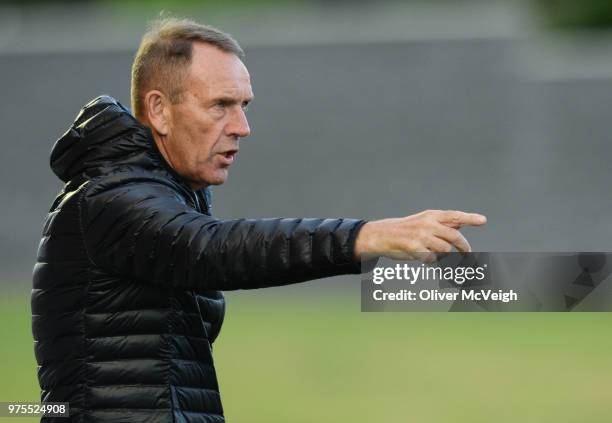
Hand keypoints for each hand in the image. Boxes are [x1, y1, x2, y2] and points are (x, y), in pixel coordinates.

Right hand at [354, 210, 486, 261]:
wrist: (383, 235)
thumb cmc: (406, 229)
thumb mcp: (424, 221)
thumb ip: (443, 223)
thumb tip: (461, 222)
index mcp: (431, 215)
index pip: (455, 216)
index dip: (470, 218)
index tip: (483, 220)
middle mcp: (427, 224)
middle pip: (454, 236)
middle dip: (463, 247)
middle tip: (467, 253)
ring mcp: (421, 236)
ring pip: (444, 250)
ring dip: (443, 254)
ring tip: (434, 253)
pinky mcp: (415, 248)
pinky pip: (431, 259)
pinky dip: (430, 260)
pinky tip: (422, 256)